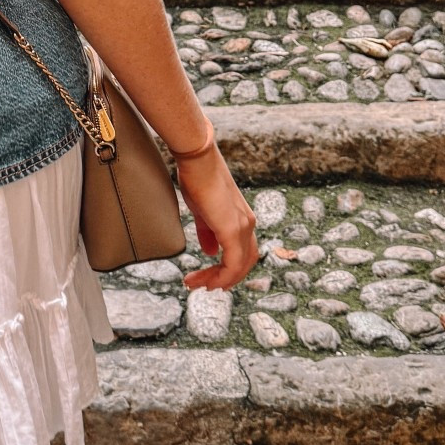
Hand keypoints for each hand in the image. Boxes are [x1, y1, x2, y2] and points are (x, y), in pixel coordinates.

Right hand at [172, 144, 257, 289]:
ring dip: (218, 280)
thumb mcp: (202, 211)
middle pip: (243, 264)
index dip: (227, 271)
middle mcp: (248, 224)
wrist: (197, 159)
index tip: (207, 279)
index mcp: (242, 220)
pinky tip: (208, 281)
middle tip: (199, 286)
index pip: (241, 254)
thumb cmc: (198, 178)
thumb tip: (211, 251)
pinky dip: (222, 276)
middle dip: (222, 279)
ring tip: (196, 284)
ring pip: (239, 267)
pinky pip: (232, 262)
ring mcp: (242, 226)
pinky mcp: (232, 228)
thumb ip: (208, 233)